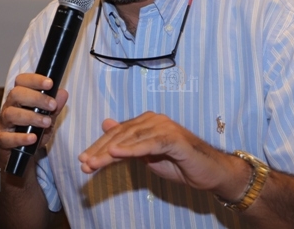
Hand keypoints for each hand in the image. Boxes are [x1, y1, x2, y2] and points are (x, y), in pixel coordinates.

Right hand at [0, 74, 68, 158]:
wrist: (20, 153)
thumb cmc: (32, 130)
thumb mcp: (47, 117)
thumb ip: (54, 106)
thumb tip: (62, 93)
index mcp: (19, 98)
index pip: (21, 81)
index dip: (35, 79)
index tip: (50, 84)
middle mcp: (9, 107)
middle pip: (15, 94)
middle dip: (36, 98)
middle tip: (52, 105)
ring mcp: (4, 124)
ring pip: (11, 114)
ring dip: (31, 117)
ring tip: (46, 122)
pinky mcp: (2, 140)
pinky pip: (7, 138)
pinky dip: (21, 138)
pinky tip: (33, 138)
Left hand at [78, 112, 248, 198]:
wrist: (209, 172)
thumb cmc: (180, 164)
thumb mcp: (147, 155)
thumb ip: (128, 141)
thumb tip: (106, 123)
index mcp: (147, 122)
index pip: (118, 133)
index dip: (99, 146)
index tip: (84, 160)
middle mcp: (154, 120)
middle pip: (121, 135)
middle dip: (100, 150)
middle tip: (84, 164)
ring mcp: (164, 127)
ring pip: (131, 140)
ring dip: (110, 153)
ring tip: (94, 163)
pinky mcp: (173, 139)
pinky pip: (148, 145)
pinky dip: (131, 150)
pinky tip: (115, 154)